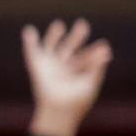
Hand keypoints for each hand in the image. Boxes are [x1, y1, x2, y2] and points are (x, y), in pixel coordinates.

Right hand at [21, 19, 111, 135]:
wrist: (59, 111)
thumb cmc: (77, 101)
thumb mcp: (91, 83)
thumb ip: (98, 67)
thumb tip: (107, 51)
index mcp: (76, 73)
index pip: (87, 57)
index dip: (94, 52)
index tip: (103, 47)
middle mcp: (62, 68)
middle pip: (70, 47)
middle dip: (76, 36)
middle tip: (83, 25)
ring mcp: (49, 66)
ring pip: (51, 46)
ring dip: (54, 35)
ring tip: (59, 25)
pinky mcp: (37, 67)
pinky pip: (32, 51)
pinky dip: (29, 41)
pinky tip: (29, 30)